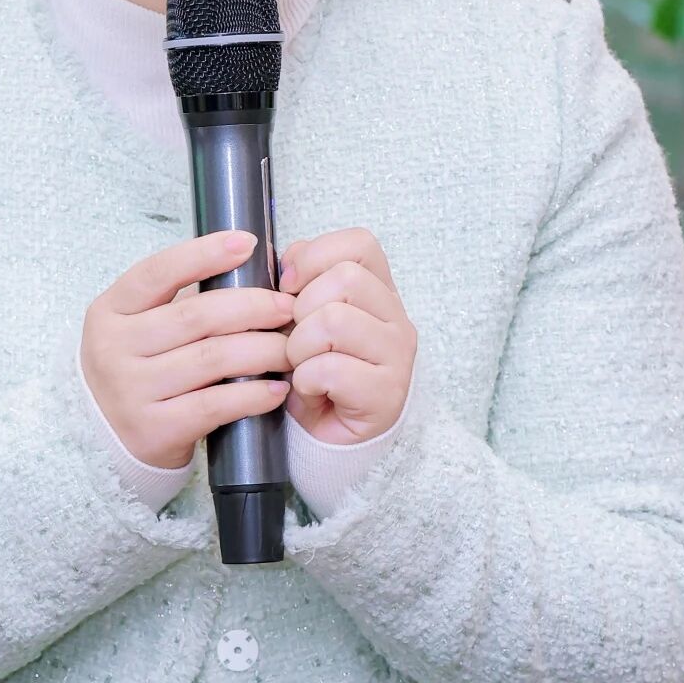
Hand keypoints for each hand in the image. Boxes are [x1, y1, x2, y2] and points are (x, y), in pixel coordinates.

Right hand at [80, 229, 293, 469]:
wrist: (104, 441)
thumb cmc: (138, 371)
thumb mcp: (140, 329)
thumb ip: (183, 303)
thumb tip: (251, 272)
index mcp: (110, 311)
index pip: (158, 271)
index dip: (204, 255)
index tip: (248, 243)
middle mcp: (113, 348)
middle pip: (196, 315)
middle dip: (252, 307)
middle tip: (287, 307)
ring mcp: (130, 390)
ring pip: (211, 359)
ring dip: (262, 350)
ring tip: (290, 348)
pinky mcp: (153, 430)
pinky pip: (214, 405)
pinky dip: (252, 395)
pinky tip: (276, 389)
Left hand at [277, 227, 416, 445]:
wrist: (331, 438)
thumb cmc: (315, 372)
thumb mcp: (304, 319)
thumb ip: (300, 284)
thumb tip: (285, 263)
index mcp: (378, 291)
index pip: (359, 244)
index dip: (315, 256)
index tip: (289, 285)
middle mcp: (396, 318)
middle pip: (346, 279)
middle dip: (302, 308)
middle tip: (296, 339)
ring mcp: (397, 357)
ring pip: (335, 321)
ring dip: (300, 347)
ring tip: (301, 367)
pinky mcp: (387, 394)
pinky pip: (331, 369)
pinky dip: (306, 381)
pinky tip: (311, 392)